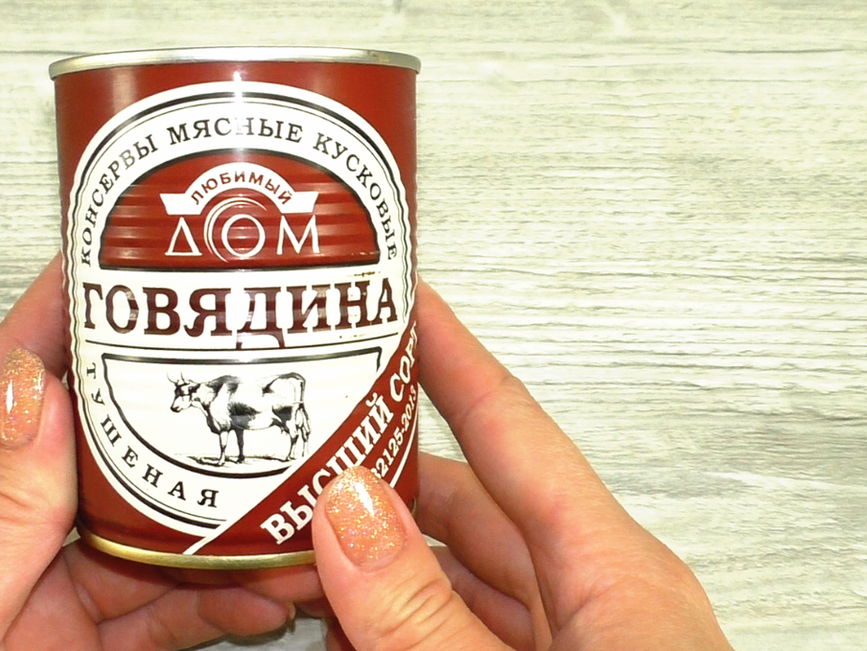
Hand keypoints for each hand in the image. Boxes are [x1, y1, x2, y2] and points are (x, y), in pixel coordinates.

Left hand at [0, 256, 316, 650]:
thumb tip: (38, 403)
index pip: (1, 387)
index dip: (56, 317)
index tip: (112, 257)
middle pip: (95, 454)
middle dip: (166, 410)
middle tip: (234, 366)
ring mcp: (36, 603)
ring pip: (144, 539)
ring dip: (215, 518)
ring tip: (277, 493)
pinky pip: (160, 618)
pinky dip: (216, 602)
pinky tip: (255, 587)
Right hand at [309, 280, 735, 650]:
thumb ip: (426, 611)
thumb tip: (351, 514)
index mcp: (616, 573)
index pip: (512, 427)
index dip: (451, 354)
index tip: (404, 298)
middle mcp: (595, 597)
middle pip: (470, 499)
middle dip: (380, 472)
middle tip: (305, 444)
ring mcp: (570, 642)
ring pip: (455, 571)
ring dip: (375, 560)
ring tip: (299, 545)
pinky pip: (456, 626)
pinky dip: (396, 615)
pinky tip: (346, 624)